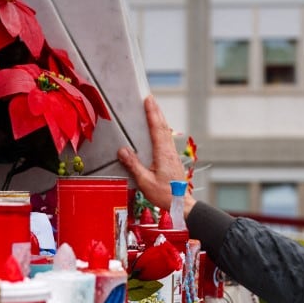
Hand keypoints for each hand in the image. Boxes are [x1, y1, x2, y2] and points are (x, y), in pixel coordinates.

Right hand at [117, 96, 193, 215]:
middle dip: (156, 111)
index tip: (148, 100)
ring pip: (166, 133)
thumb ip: (134, 165)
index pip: (157, 129)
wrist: (181, 203)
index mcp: (163, 154)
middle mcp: (169, 151)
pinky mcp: (173, 160)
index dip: (152, 113)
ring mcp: (172, 155)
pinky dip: (162, 130)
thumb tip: (122, 150)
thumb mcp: (145, 181)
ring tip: (154, 110)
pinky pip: (166, 140)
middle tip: (150, 99)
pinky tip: (159, 131)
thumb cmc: (164, 195)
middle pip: (163, 127)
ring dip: (160, 119)